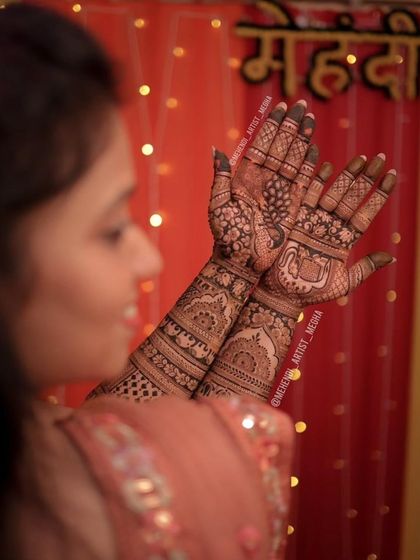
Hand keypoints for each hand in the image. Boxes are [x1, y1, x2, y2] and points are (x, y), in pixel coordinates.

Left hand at [209, 100, 318, 274]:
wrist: (240, 263)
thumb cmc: (225, 237)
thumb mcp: (218, 206)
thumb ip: (221, 178)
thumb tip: (217, 149)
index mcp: (245, 178)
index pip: (261, 145)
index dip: (271, 127)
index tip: (280, 108)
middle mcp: (263, 182)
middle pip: (280, 147)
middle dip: (290, 126)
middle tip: (302, 104)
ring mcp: (278, 193)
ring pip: (292, 160)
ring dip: (301, 139)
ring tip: (310, 118)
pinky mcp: (292, 206)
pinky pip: (302, 182)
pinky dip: (308, 165)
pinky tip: (314, 148)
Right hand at [260, 154, 395, 307]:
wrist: (282, 294)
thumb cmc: (312, 291)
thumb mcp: (344, 283)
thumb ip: (365, 268)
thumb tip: (390, 256)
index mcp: (345, 240)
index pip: (366, 213)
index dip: (379, 195)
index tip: (391, 176)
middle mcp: (331, 227)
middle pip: (352, 198)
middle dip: (366, 179)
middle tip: (380, 159)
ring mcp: (314, 222)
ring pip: (334, 193)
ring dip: (347, 176)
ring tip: (362, 158)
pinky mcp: (296, 220)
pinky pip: (307, 196)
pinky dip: (317, 182)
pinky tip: (329, 166)